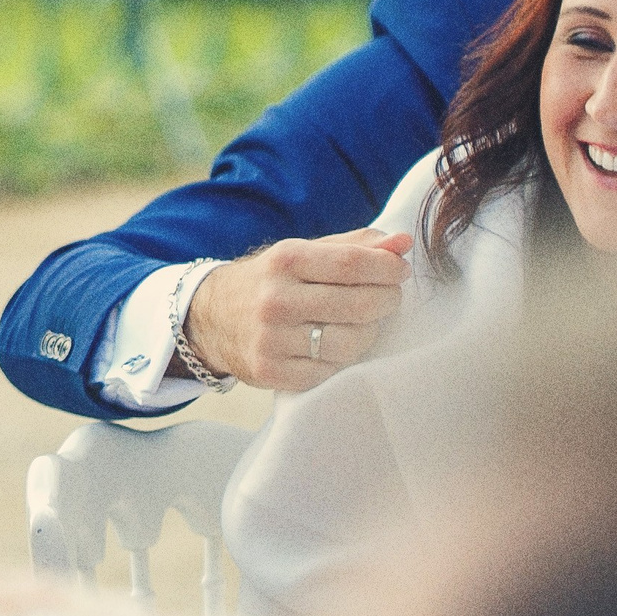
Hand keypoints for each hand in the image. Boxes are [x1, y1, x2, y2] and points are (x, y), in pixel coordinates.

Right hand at [184, 229, 413, 391]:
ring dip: (369, 333)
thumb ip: (355, 246)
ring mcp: (271, 339)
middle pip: (357, 304)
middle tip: (390, 297)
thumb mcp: (303, 253)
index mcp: (285, 260)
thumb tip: (404, 243)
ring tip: (364, 322)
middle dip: (388, 299)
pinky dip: (342, 360)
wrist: (212, 319)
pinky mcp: (270, 372)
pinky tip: (336, 346)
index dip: (387, 268)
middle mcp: (275, 300)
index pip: (352, 263)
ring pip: (349, 343)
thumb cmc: (272, 282)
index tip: (400, 271)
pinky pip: (329, 371)